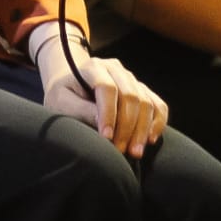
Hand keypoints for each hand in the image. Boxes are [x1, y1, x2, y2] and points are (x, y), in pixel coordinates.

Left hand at [37, 35, 168, 157]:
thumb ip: (81, 110)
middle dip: (128, 126)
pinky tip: (150, 140)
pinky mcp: (142, 90)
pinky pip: (158, 104)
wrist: (72, 84)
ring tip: (135, 152)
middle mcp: (115, 69)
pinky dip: (158, 122)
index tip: (106, 138)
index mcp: (93, 67)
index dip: (109, 114)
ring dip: (143, 129)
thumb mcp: (61, 103)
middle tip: (121, 151)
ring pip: (146, 101)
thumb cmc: (63, 96)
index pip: (107, 88)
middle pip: (131, 95)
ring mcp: (131, 78)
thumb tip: (103, 124)